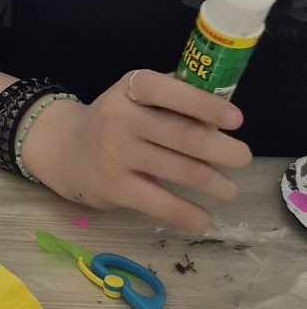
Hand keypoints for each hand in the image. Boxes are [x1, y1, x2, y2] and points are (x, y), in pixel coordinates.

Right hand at [21, 70, 251, 230]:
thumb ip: (174, 95)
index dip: (203, 104)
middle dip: (222, 149)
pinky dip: (189, 215)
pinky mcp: (114, 187)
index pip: (167, 89)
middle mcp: (120, 117)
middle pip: (182, 135)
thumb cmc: (118, 120)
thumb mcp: (136, 97)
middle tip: (242, 158)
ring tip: (229, 190)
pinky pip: (161, 204)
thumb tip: (225, 107)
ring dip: (216, 184)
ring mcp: (115, 154)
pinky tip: (204, 219)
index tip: (235, 119)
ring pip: (181, 171)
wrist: (66, 150)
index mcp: (130, 88)